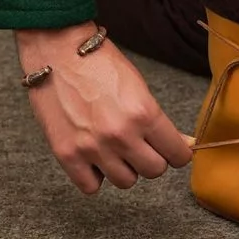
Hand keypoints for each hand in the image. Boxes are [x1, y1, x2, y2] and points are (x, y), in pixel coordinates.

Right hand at [15, 23, 193, 194]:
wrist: (57, 51)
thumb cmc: (99, 62)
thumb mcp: (138, 85)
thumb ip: (157, 119)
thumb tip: (180, 145)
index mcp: (144, 113)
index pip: (177, 154)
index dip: (178, 153)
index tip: (174, 151)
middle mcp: (121, 135)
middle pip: (154, 171)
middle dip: (152, 158)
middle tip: (141, 144)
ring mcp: (93, 148)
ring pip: (126, 182)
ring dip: (124, 167)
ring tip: (114, 147)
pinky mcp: (67, 155)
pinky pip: (91, 187)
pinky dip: (94, 175)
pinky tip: (93, 156)